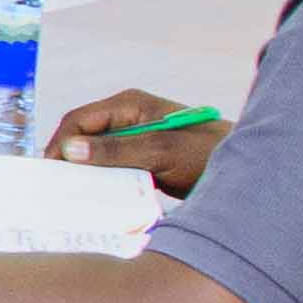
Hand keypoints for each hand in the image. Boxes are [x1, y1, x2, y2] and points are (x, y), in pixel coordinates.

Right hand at [48, 88, 227, 192]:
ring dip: (86, 173)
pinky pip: (113, 167)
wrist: (252, 170)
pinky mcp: (144, 158)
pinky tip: (102, 198)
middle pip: (83, 136)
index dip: (60, 144)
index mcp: (130, 104)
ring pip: (97, 154)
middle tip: (58, 188)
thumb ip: (116, 150)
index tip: (50, 173)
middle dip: (69, 159)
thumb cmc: (208, 153)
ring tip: (75, 196)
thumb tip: (70, 151)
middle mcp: (129, 117)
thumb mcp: (160, 151)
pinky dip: (104, 181)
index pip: (78, 120)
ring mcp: (136, 138)